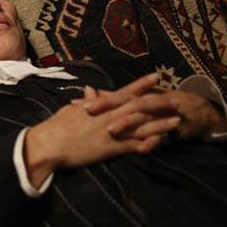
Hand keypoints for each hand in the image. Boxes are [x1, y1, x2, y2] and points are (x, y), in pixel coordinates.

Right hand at [25, 82, 180, 187]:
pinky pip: (133, 146)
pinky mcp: (110, 148)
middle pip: (139, 107)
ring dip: (160, 123)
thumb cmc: (56, 127)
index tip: (155, 77)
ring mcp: (111, 132)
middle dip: (158, 103)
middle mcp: (109, 117)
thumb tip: (91, 91)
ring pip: (141, 126)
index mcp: (99, 107)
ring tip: (177, 120)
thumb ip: (85, 102)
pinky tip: (161, 143)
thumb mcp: (71, 111)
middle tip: (176, 99)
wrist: (49, 144)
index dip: (141, 85)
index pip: (124, 92)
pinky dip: (147, 144)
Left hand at [74, 74, 226, 141]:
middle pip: (122, 102)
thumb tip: (89, 91)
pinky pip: (160, 136)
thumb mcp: (133, 99)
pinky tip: (142, 148)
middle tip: (87, 111)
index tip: (76, 104)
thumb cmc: (157, 104)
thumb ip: (112, 97)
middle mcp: (144, 102)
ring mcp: (157, 114)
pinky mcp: (169, 128)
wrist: (193, 110)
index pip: (112, 96)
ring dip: (126, 123)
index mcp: (134, 96)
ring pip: (140, 117)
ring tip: (110, 130)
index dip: (94, 100)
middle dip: (105, 106)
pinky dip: (151, 142)